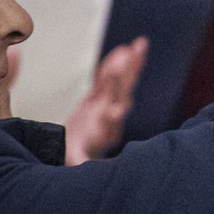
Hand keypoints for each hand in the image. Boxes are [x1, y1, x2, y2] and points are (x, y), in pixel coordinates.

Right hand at [65, 37, 147, 165]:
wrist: (76, 150)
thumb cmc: (74, 156)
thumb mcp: (74, 160)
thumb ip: (78, 161)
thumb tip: (78, 167)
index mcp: (103, 131)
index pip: (111, 118)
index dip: (114, 112)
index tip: (119, 107)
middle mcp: (110, 116)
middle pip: (119, 94)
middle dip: (123, 77)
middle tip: (129, 58)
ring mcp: (108, 104)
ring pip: (120, 82)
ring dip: (129, 64)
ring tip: (139, 45)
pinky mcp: (101, 97)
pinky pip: (108, 79)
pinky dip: (113, 64)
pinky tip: (124, 50)